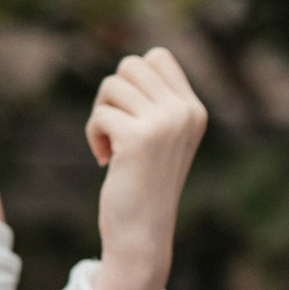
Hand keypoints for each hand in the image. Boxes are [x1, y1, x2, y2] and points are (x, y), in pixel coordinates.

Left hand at [85, 48, 206, 289]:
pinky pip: (101, 114)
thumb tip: (132, 63)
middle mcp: (185, 112)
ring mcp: (165, 124)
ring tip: (110, 144)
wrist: (143, 233)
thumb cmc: (144, 184)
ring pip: (112, 85)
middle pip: (132, 64)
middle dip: (113, 93)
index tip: (131, 113)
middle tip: (114, 127)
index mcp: (194, 110)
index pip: (158, 57)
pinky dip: (94, 134)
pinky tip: (105, 159)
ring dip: (101, 114)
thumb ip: (154, 102)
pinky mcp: (139, 138)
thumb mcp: (160, 138)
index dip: (133, 79)